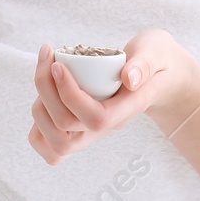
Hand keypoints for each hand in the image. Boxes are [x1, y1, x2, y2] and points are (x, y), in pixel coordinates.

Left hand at [28, 30, 199, 164]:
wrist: (161, 78)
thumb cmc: (157, 62)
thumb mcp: (157, 52)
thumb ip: (145, 63)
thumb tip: (129, 78)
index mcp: (127, 108)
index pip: (95, 118)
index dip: (69, 94)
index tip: (59, 64)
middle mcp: (107, 126)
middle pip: (67, 128)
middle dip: (46, 92)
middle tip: (48, 58)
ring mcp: (92, 132)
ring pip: (56, 143)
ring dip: (40, 107)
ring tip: (46, 74)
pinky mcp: (80, 131)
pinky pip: (52, 148)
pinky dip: (38, 127)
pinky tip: (45, 95)